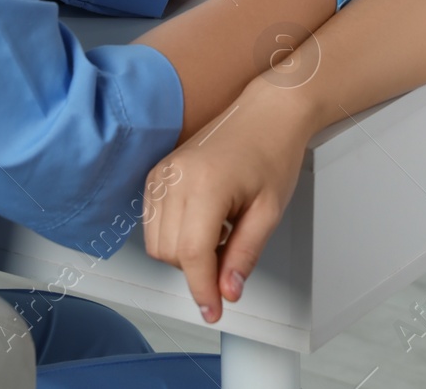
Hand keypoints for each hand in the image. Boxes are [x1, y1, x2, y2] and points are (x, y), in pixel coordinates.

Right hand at [142, 78, 315, 322]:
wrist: (267, 113)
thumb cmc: (273, 152)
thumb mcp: (269, 210)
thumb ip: (244, 254)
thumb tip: (227, 291)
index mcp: (205, 185)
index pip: (191, 255)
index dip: (202, 290)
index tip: (213, 311)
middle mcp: (175, 177)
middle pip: (169, 253)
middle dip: (197, 268)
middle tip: (231, 253)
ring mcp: (162, 173)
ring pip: (155, 242)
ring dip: (184, 253)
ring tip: (222, 229)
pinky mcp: (157, 173)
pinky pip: (152, 223)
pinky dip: (175, 234)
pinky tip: (205, 220)